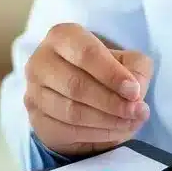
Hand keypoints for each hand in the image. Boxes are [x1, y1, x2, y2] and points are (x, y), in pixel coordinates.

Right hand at [24, 23, 153, 158]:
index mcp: (63, 37)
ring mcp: (34, 91)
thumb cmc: (106, 71)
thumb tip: (135, 93)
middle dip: (112, 102)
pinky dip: (96, 134)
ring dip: (107, 121)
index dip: (112, 75)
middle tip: (137, 112)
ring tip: (131, 123)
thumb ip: (136, 70)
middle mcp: (41, 61)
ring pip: (71, 111)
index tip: (134, 92)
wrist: (82, 97)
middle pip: (76, 85)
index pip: (86, 53)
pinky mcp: (36, 119)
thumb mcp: (128, 61)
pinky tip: (115, 132)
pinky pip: (67, 130)